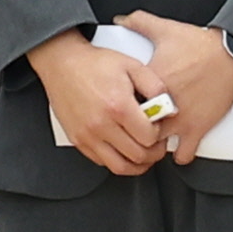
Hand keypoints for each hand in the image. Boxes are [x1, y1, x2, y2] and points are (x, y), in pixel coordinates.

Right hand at [32, 35, 170, 175]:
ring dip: (137, 164)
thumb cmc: (95, 64)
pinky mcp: (78, 140)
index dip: (160, 135)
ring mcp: (88, 135)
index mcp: (118, 106)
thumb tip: (170, 110)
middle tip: (157, 145)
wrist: (62, 64)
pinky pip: (102, 162)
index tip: (158, 128)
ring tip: (144, 155)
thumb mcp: (132, 66)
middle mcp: (101, 125)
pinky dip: (117, 161)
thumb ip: (156, 87)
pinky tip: (123, 150)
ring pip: (120, 167)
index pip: (149, 137)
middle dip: (153, 153)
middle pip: (138, 156)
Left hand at [118, 13, 232, 158]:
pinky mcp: (198, 129)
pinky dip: (180, 155)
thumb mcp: (164, 29)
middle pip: (136, 129)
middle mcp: (162, 107)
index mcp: (149, 84)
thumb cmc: (198, 43)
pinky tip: (176, 149)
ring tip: (153, 140)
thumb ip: (138, 23)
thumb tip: (119, 19)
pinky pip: (184, 155)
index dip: (119, 107)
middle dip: (133, 129)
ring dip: (153, 145)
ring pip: (156, 146)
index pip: (123, 104)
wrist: (230, 53)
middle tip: (134, 127)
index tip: (119, 107)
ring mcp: (180, 121)